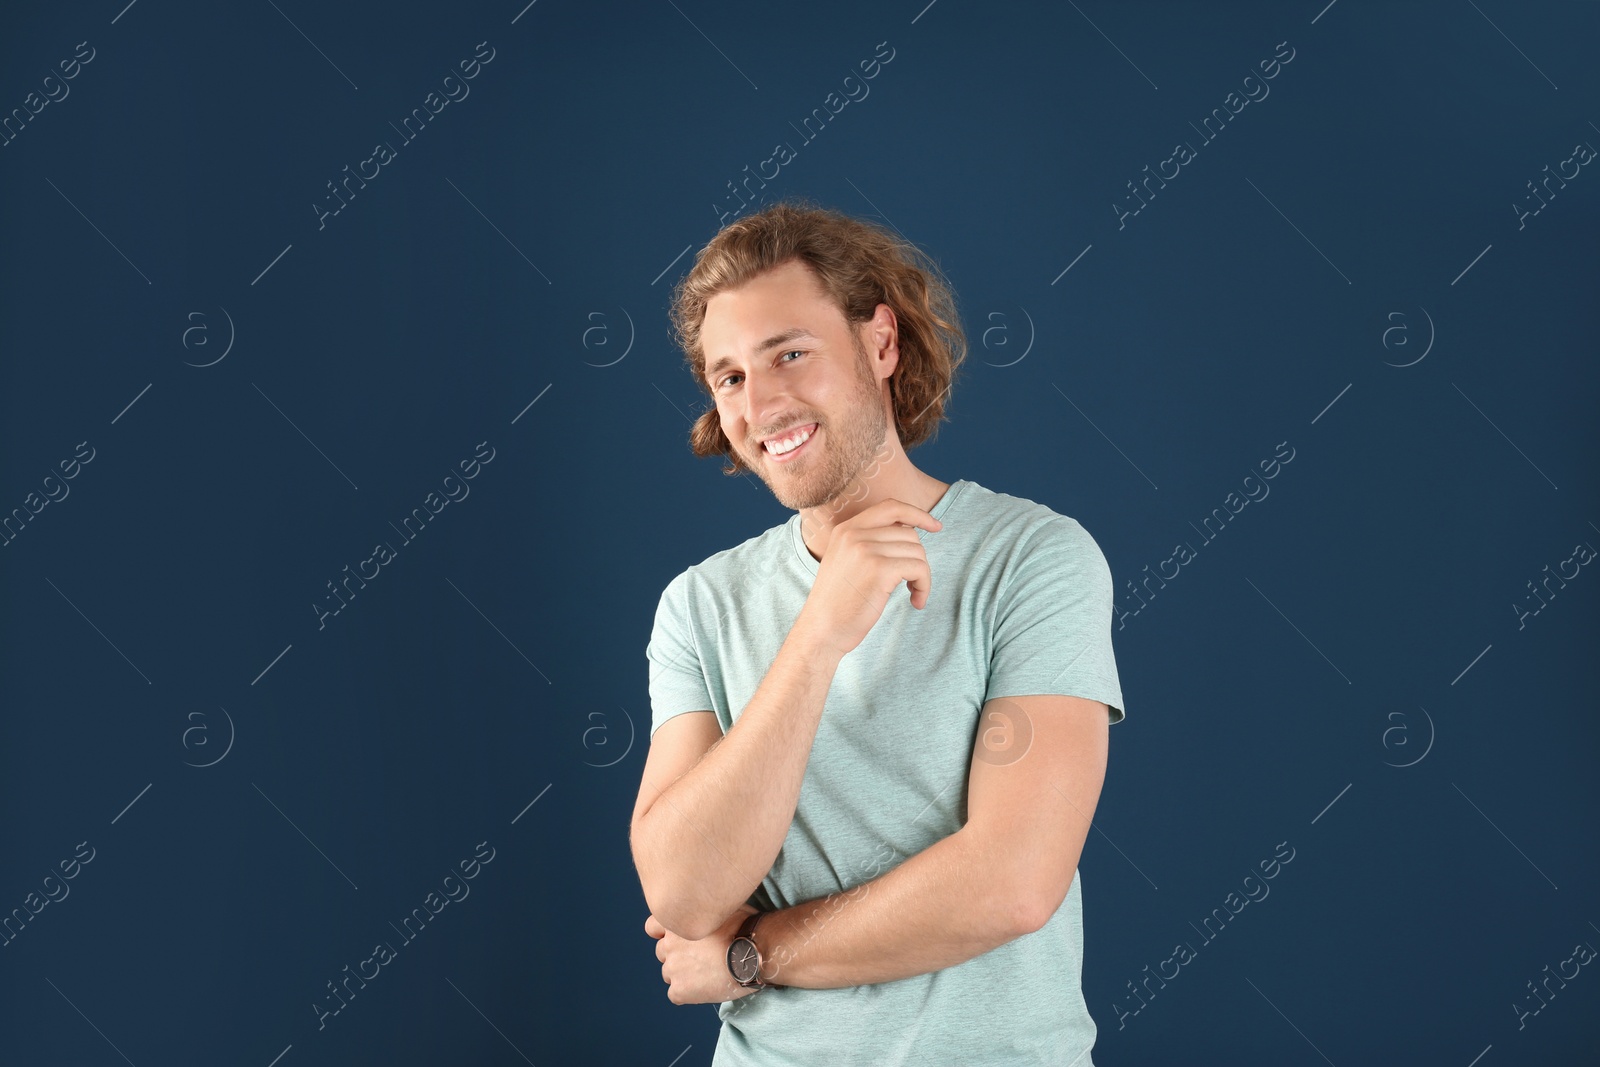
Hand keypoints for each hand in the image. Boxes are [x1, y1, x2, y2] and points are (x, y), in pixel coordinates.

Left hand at [645, 902, 760, 1004]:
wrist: (754, 952)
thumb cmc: (745, 927)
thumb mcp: (721, 908)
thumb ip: (702, 912)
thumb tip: (706, 912)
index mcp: (676, 923)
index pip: (652, 928)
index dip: (665, 934)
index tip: (679, 939)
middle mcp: (669, 944)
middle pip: (663, 953)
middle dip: (678, 956)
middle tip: (701, 959)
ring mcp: (673, 968)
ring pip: (670, 974)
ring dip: (683, 975)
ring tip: (707, 974)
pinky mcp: (680, 990)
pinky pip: (676, 995)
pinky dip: (688, 994)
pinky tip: (707, 988)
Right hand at [797, 498, 942, 655]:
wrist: (822, 630)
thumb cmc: (838, 603)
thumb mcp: (846, 562)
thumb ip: (869, 543)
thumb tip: (910, 534)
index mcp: (846, 529)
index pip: (891, 506)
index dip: (917, 514)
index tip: (935, 526)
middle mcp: (855, 534)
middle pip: (909, 534)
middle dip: (918, 559)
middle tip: (912, 583)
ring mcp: (866, 549)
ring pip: (917, 552)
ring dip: (923, 576)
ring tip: (913, 594)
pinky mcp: (879, 569)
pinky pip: (919, 569)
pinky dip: (925, 586)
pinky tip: (916, 602)